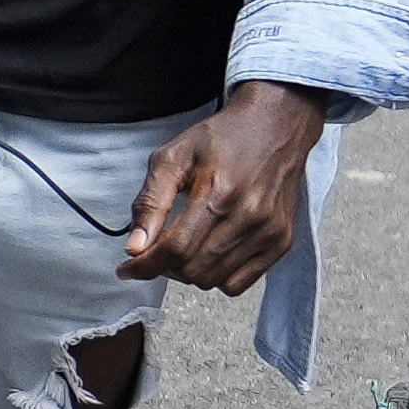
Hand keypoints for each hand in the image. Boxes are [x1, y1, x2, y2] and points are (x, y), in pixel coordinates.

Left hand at [118, 78, 336, 292]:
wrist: (276, 125)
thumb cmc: (223, 138)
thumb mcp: (173, 157)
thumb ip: (150, 202)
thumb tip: (135, 247)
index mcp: (220, 192)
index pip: (176, 249)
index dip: (146, 266)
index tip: (127, 269)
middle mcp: (249, 216)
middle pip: (194, 270)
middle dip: (165, 267)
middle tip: (158, 250)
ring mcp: (269, 232)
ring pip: (214, 281)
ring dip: (190, 273)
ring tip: (184, 248)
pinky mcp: (281, 241)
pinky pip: (240, 284)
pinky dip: (218, 277)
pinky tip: (210, 254)